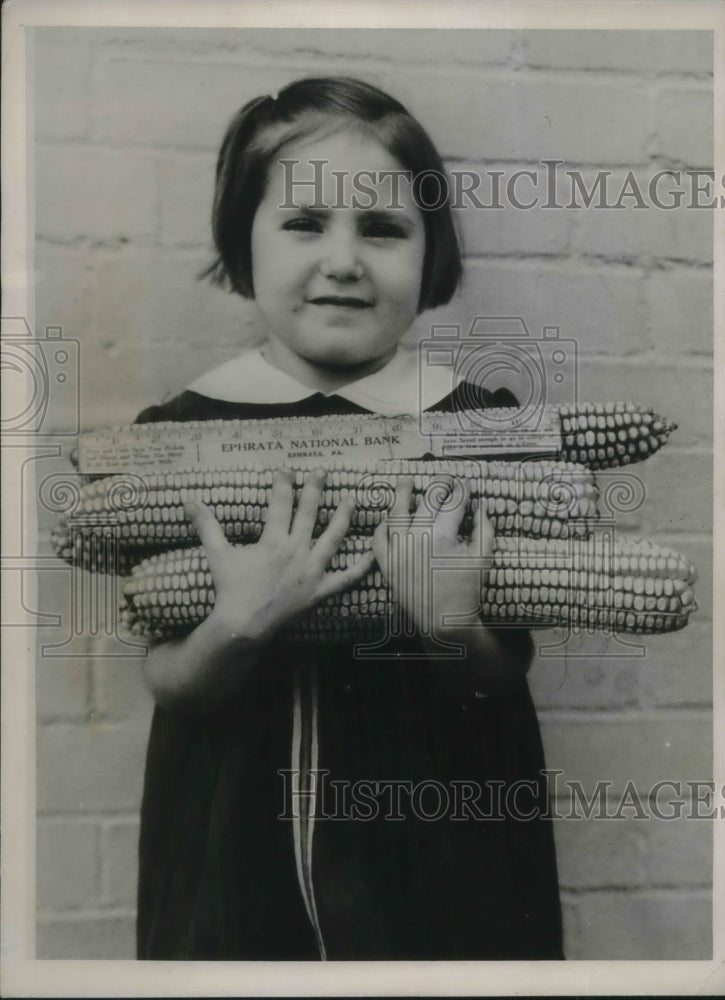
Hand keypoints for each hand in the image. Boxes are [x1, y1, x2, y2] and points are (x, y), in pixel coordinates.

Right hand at [185, 469, 373, 644]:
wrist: (244, 625)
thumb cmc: (230, 589)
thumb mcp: (217, 554)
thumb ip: (206, 525)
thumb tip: (188, 499)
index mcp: (273, 540)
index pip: (280, 504)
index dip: (283, 484)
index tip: (287, 469)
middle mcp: (296, 551)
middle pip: (309, 514)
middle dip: (315, 490)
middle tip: (322, 472)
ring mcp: (311, 571)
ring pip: (333, 539)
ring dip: (343, 518)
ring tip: (351, 500)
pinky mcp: (320, 591)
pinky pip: (345, 579)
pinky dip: (360, 568)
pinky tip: (373, 554)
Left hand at [372, 476, 493, 638]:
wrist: (444, 620)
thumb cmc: (466, 589)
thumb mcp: (482, 558)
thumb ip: (485, 529)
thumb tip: (482, 506)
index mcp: (442, 537)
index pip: (453, 505)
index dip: (461, 492)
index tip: (464, 485)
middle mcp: (417, 539)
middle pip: (426, 503)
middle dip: (438, 487)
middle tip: (444, 481)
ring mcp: (398, 551)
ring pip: (396, 514)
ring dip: (401, 495)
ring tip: (405, 483)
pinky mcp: (387, 564)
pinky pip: (378, 540)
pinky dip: (381, 527)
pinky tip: (387, 518)